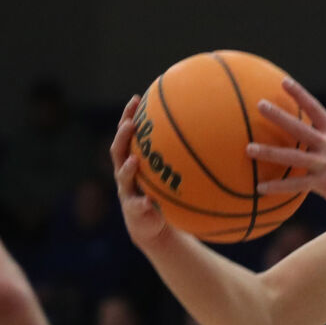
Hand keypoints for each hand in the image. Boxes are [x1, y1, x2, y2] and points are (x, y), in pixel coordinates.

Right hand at [110, 96, 172, 252]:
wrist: (152, 225)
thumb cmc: (163, 193)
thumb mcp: (169, 173)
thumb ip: (179, 156)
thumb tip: (207, 132)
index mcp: (131, 158)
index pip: (127, 133)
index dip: (128, 116)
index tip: (136, 99)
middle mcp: (125, 172)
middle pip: (118, 150)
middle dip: (122, 136)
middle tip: (130, 124)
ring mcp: (127, 191)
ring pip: (123, 176)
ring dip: (127, 169)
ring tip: (134, 161)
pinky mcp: (134, 209)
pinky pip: (137, 205)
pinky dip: (143, 202)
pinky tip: (150, 201)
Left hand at [251, 81, 325, 213]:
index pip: (315, 109)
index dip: (299, 94)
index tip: (284, 82)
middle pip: (298, 128)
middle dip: (278, 115)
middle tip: (259, 104)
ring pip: (292, 156)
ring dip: (268, 152)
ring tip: (249, 148)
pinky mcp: (325, 184)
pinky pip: (295, 185)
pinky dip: (277, 187)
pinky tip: (261, 188)